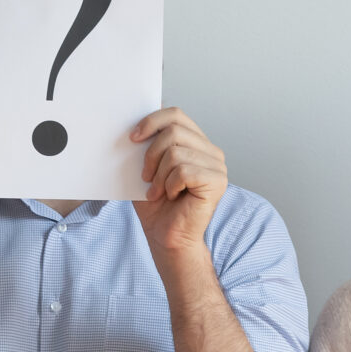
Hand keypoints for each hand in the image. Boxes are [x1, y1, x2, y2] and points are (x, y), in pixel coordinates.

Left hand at [130, 108, 227, 260]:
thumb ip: (147, 143)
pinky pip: (183, 171)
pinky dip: (170, 186)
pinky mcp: (217, 182)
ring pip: (176, 152)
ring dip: (160, 175)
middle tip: (145, 176)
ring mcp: (217, 167)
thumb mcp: (147, 168)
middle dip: (151, 154)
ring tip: (158, 191)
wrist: (167, 237)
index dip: (152, 121)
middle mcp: (211, 151)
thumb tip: (136, 122)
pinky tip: (172, 197)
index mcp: (196, 143)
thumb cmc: (157, 205)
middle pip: (174, 130)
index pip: (176, 114)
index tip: (133, 138)